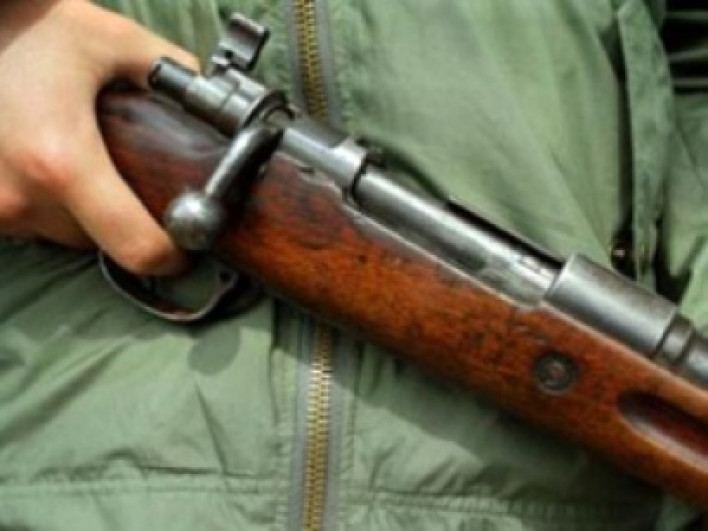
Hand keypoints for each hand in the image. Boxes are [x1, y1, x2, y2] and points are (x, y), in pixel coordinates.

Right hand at [0, 0, 197, 273]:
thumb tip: (213, 105)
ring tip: (84, 158)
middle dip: (126, 217)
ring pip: (66, 234)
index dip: (171, 255)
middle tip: (131, 176)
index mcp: (63, 163)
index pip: (136, 248)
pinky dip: (51, 203)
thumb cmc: (28, 28)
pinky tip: (50, 162)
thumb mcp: (114, 41)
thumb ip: (175, 76)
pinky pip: (32, 221)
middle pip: (103, 241)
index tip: (185, 246)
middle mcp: (22, 197)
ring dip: (86, 211)